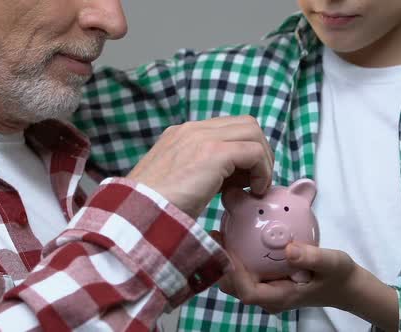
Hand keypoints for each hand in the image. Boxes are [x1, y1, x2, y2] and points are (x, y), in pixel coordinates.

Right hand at [128, 116, 273, 217]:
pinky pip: (254, 151)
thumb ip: (197, 173)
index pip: (226, 129)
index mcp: (180, 135)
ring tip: (255, 187)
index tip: (242, 181)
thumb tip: (228, 183)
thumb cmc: (155, 209)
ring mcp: (201, 137)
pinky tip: (253, 191)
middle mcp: (191, 130)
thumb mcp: (175, 183)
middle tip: (255, 181)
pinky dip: (262, 171)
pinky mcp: (213, 152)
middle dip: (258, 151)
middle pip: (245, 124)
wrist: (138, 215)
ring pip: (253, 132)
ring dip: (262, 160)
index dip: (243, 152)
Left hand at [211, 232, 398, 330]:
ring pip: (236, 281)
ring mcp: (267, 291)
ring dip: (225, 260)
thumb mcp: (333, 263)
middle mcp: (269, 297)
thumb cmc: (339, 276)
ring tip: (219, 233)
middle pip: (235, 288)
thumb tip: (289, 249)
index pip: (248, 292)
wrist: (345, 285)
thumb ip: (313, 257)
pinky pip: (244, 272)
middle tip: (216, 236)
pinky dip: (236, 257)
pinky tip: (234, 235)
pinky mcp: (267, 281)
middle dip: (221, 265)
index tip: (228, 249)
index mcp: (281, 297)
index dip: (233, 274)